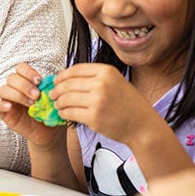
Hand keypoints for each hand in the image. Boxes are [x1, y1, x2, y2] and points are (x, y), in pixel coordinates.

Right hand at [0, 62, 65, 148]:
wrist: (47, 132)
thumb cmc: (49, 112)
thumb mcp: (51, 98)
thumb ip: (49, 89)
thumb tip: (51, 82)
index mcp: (26, 81)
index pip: (20, 68)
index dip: (28, 72)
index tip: (39, 81)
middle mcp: (14, 88)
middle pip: (11, 78)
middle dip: (25, 85)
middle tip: (37, 96)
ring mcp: (7, 100)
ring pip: (3, 90)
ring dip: (17, 95)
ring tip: (31, 104)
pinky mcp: (2, 113)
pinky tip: (9, 107)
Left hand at [50, 63, 165, 145]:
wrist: (142, 125)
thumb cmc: (128, 104)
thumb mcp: (116, 81)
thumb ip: (95, 78)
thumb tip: (68, 78)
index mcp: (106, 72)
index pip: (75, 69)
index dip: (62, 76)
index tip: (56, 81)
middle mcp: (101, 84)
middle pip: (68, 84)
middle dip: (56, 90)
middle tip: (52, 94)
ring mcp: (97, 101)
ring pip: (66, 98)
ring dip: (58, 102)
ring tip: (57, 105)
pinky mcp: (94, 117)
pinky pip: (70, 112)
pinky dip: (63, 113)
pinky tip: (63, 113)